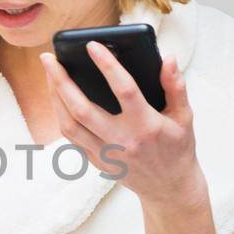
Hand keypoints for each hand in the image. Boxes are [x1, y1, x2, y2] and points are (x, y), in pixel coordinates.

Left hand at [38, 42, 207, 207]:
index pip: (124, 90)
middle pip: (82, 108)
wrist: (169, 188)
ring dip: (54, 97)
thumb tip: (168, 58)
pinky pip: (71, 136)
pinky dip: (61, 114)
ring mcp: (106, 153)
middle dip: (61, 81)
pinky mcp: (96, 161)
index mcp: (146, 125)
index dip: (107, 66)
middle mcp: (122, 141)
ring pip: (69, 123)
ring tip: (49, 74)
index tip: (92, 46)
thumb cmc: (177, 147)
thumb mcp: (184, 117)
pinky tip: (57, 96)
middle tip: (49, 58)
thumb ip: (176, 86)